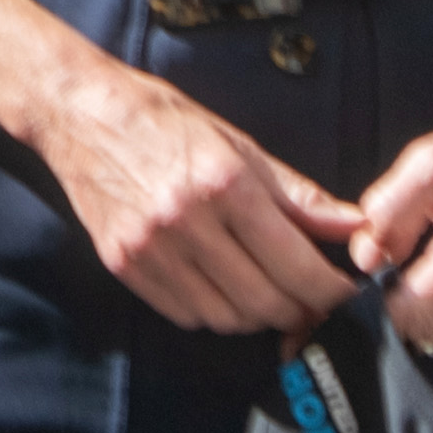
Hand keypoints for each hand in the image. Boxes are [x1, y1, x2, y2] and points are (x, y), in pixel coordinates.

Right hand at [30, 61, 360, 333]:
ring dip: (258, 315)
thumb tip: (353, 225)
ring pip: (228, 318)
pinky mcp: (125, 267)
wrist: (80, 113)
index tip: (344, 291)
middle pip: (265, 302)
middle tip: (312, 299)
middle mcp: (186, 221)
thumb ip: (297, 194)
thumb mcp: (238, 144)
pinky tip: (223, 286)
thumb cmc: (163, 121)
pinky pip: (188, 315)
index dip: (330, 290)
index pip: (295, 265)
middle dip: (300, 309)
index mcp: (224, 183)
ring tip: (268, 290)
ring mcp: (151, 249)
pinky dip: (216, 311)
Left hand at [352, 107, 432, 351]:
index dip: (373, 298)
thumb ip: (392, 210)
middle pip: (418, 328)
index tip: (362, 267)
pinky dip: (432, 298)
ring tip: (412, 249)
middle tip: (385, 251)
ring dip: (411, 299)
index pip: (409, 315)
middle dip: (389, 300)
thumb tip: (365, 259)